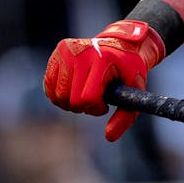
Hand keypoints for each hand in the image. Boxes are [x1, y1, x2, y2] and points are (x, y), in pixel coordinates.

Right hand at [44, 20, 165, 140]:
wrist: (121, 45)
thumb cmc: (129, 70)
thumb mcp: (135, 90)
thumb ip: (126, 116)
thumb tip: (109, 137)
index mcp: (102, 59)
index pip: (87, 98)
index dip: (96, 108)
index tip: (105, 104)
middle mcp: (82, 52)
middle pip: (71, 99)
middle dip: (84, 107)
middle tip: (95, 99)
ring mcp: (67, 51)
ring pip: (58, 95)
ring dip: (71, 102)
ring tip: (85, 94)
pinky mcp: (58, 52)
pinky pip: (49, 86)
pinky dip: (59, 94)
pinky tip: (73, 89)